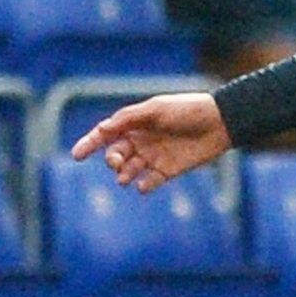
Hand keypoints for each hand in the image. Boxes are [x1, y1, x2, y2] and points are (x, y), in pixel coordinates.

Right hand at [70, 92, 231, 192]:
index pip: (106, 134)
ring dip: (123, 175)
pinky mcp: (168, 171)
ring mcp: (153, 157)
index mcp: (135, 123)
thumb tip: (102, 129)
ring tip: (125, 176)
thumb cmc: (187, 110)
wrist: (219, 122)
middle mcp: (141, 141)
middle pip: (115, 154)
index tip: (76, 155)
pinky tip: (144, 184)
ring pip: (129, 170)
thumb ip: (129, 119)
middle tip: (117, 162)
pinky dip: (143, 186)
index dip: (89, 143)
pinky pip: (149, 182)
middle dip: (111, 160)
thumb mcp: (156, 110)